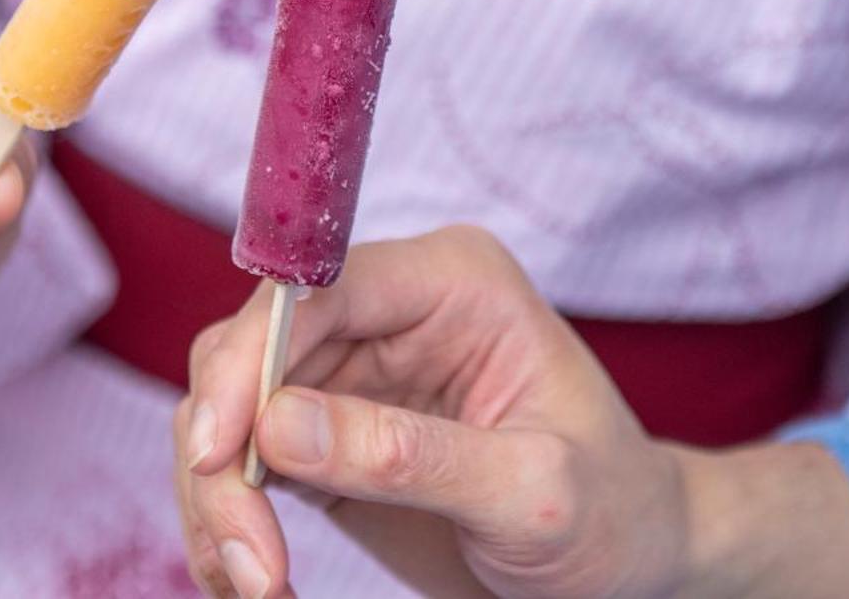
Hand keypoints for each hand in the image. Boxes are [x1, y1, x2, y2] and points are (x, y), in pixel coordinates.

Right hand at [174, 226, 848, 598]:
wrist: (631, 561)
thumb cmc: (612, 512)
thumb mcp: (532, 492)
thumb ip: (410, 456)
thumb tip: (277, 427)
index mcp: (451, 281)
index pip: (314, 290)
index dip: (248, 362)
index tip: (217, 452)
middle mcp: (391, 309)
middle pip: (251, 351)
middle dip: (224, 454)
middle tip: (245, 562)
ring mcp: (353, 368)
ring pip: (230, 407)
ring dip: (219, 499)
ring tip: (255, 587)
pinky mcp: (327, 430)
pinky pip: (242, 459)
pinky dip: (229, 520)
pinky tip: (254, 579)